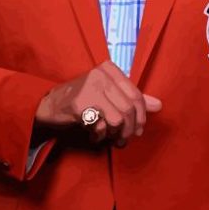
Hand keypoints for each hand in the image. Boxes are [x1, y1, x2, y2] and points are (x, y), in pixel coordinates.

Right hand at [35, 60, 161, 146]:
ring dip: (116, 135)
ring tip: (110, 139)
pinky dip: (100, 136)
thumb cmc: (82, 100)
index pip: (136, 95)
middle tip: (124, 140)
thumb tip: (159, 105)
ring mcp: (90, 87)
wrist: (50, 106)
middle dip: (130, 130)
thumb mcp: (108, 95)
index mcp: (110, 69)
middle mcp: (101, 74)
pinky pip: (101, 126)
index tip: (137, 130)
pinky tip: (93, 136)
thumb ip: (132, 99)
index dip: (141, 117)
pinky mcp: (80, 104)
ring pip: (118, 119)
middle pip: (129, 108)